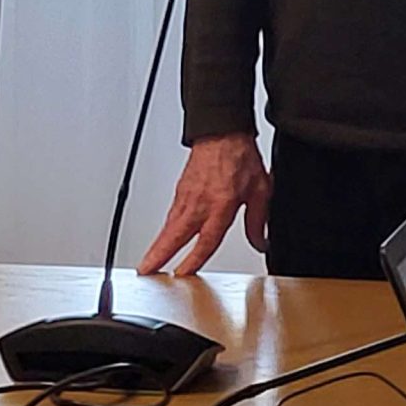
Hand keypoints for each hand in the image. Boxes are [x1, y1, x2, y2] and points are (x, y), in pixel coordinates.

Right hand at [139, 134, 270, 277]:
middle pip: (175, 236)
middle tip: (145, 272)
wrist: (223, 131)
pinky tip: (163, 238)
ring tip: (148, 263)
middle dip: (159, 256)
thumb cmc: (240, 157)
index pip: (206, 240)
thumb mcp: (260, 190)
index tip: (182, 274)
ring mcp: (186, 197)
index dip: (194, 260)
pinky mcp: (180, 190)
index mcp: (221, 205)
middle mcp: (200, 203)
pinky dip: (164, 230)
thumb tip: (260, 242)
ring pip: (169, 226)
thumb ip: (258, 221)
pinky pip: (171, 215)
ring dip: (157, 245)